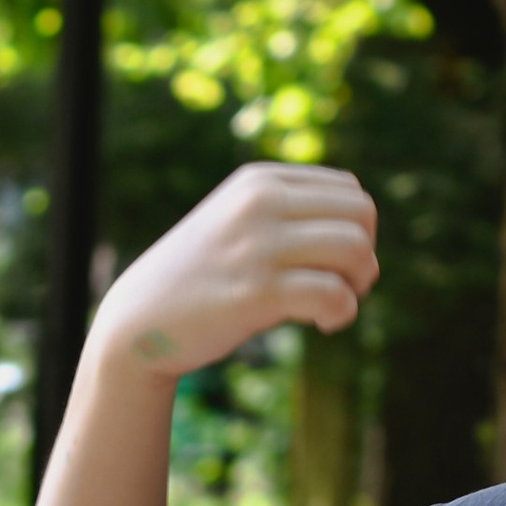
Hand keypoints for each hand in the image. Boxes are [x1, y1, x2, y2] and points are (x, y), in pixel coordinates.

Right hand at [92, 163, 378, 380]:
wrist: (140, 320)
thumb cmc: (202, 277)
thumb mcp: (241, 225)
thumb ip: (292, 216)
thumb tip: (365, 235)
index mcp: (259, 181)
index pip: (349, 189)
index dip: (358, 230)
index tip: (333, 263)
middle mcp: (259, 202)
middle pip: (362, 214)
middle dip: (365, 255)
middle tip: (342, 285)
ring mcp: (257, 245)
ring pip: (355, 250)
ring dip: (358, 285)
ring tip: (332, 305)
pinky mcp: (257, 291)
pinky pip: (334, 295)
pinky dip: (342, 313)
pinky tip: (322, 323)